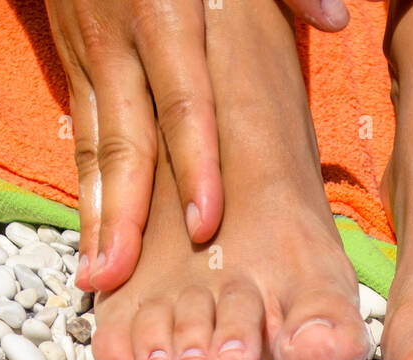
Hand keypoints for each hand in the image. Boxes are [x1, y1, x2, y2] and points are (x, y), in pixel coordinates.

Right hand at [46, 0, 355, 293]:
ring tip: (97, 280)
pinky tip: (93, 247)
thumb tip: (337, 18)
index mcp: (164, 13)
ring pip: (94, 151)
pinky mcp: (75, 69)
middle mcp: (120, 42)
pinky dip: (86, 198)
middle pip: (125, 144)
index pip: (184, 103)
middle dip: (123, 216)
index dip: (195, 166)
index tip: (204, 223)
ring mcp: (91, 59)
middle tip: (121, 276)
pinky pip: (84, 143)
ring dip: (95, 219)